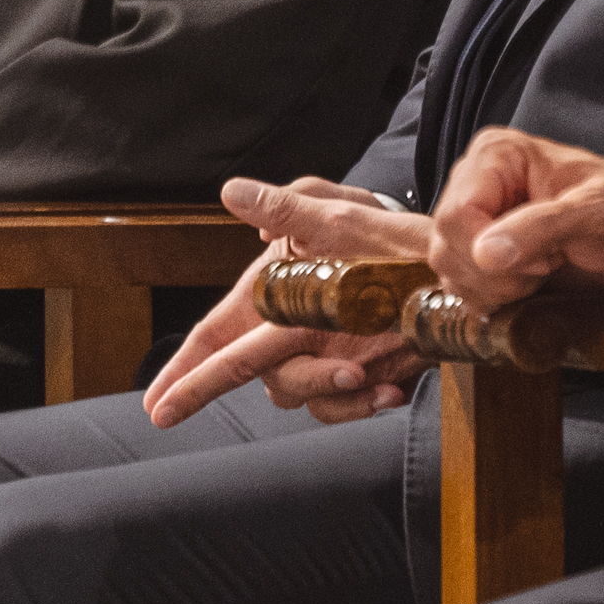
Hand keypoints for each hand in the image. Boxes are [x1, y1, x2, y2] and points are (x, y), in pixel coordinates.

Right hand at [144, 179, 433, 428]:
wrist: (448, 271)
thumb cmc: (386, 236)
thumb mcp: (338, 216)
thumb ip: (285, 207)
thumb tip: (233, 191)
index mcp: (274, 295)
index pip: (216, 334)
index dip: (183, 368)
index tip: (155, 403)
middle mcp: (292, 331)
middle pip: (245, 370)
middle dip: (208, 389)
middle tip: (176, 411)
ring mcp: (326, 356)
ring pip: (299, 393)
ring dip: (325, 389)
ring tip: (359, 371)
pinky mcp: (363, 375)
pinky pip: (346, 406)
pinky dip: (365, 403)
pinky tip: (392, 387)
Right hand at [425, 132, 603, 313]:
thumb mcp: (595, 211)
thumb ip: (540, 227)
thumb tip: (485, 253)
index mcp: (495, 156)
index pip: (455, 217)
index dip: (490, 251)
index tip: (544, 259)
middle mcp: (476, 182)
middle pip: (445, 246)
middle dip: (494, 275)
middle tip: (545, 269)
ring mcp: (475, 218)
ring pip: (447, 270)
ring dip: (495, 289)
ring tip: (540, 274)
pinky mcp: (480, 250)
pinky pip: (455, 278)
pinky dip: (484, 294)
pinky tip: (520, 285)